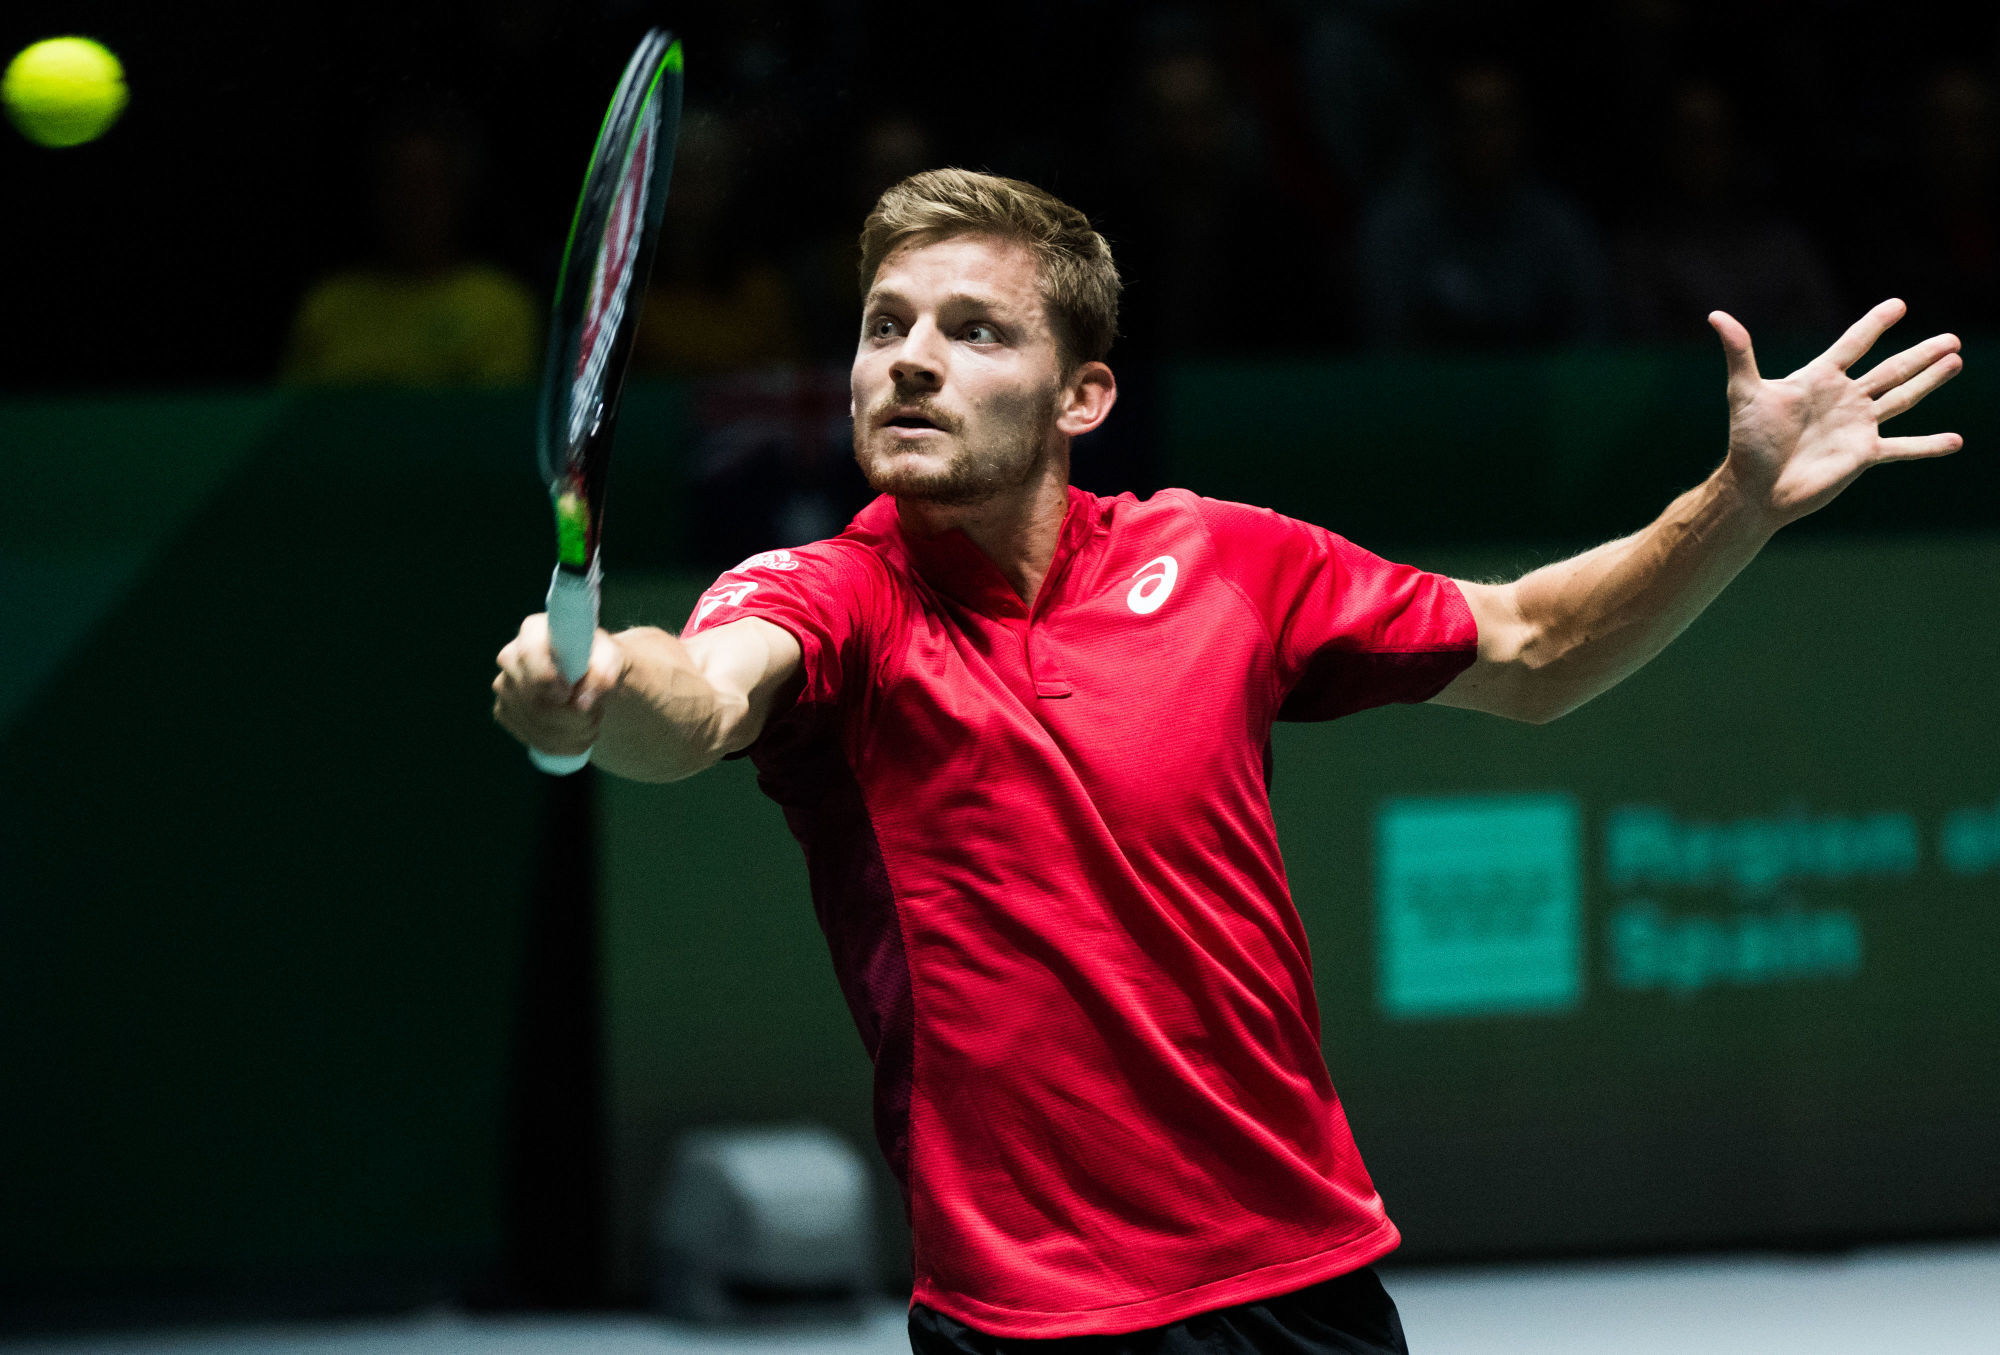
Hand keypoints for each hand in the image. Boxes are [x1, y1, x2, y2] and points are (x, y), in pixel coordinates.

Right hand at [492, 614, 626, 756]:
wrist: (589, 674)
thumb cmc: (598, 659)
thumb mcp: (611, 659)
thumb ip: (603, 673)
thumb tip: (581, 703)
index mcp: (533, 632)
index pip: (529, 655)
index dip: (547, 679)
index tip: (568, 693)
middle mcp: (511, 657)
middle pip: (533, 700)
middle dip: (572, 717)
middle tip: (596, 713)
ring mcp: (505, 686)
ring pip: (535, 724)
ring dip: (571, 733)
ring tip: (591, 721)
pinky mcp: (505, 712)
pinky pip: (530, 738)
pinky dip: (560, 744)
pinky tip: (576, 733)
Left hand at [1712, 299, 1963, 526]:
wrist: (1755, 489)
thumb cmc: (1748, 442)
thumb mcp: (1746, 392)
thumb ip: (1740, 353)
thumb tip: (1716, 315)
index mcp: (1819, 379)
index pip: (1854, 343)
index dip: (1875, 324)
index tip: (1898, 305)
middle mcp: (1843, 399)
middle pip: (1891, 370)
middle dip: (1921, 354)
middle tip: (1952, 339)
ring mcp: (1856, 427)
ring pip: (1902, 398)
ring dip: (1929, 382)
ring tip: (1956, 362)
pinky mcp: (1863, 455)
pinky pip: (1903, 448)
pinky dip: (1929, 445)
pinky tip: (1956, 441)